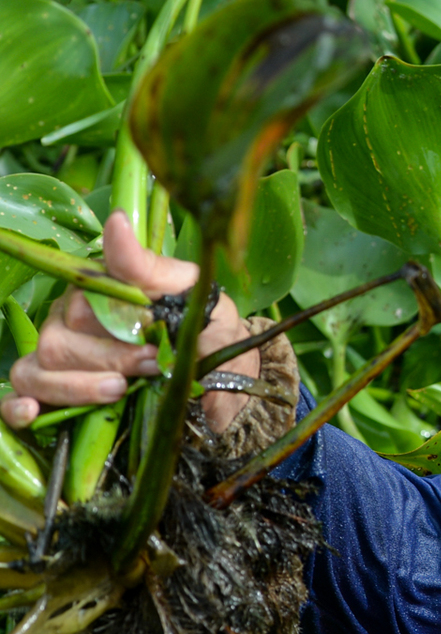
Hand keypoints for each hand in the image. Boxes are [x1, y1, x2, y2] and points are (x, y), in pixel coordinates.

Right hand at [2, 211, 258, 434]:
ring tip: (121, 389)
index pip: (87, 288)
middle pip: (63, 333)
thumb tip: (116, 220)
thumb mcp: (198, 301)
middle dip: (111, 355)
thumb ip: (152, 269)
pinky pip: (19, 394)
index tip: (144, 314)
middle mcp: (73, 316)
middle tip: (153, 363)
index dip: (115, 306)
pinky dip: (20, 406)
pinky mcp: (57, 392)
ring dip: (80, 384)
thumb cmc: (210, 337)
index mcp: (104, 287)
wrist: (226, 390)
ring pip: (41, 364)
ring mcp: (60, 353)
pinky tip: (36, 412)